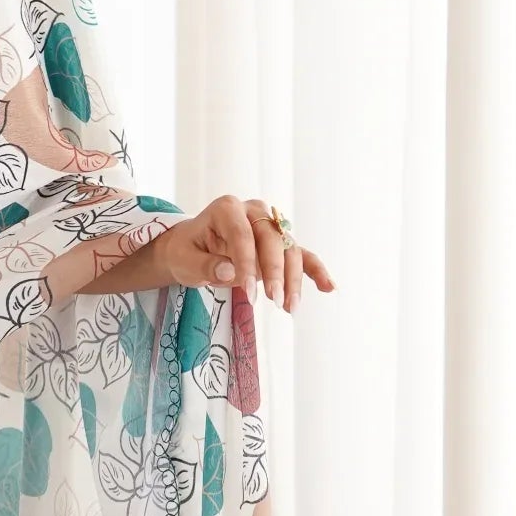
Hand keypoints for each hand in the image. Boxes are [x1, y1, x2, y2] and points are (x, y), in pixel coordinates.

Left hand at [156, 195, 334, 313]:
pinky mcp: (280, 244)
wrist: (192, 249)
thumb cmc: (187, 252)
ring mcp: (270, 226)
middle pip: (273, 239)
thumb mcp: (185, 261)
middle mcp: (254, 212)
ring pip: (290, 250)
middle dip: (275, 272)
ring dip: (293, 279)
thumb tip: (231, 270)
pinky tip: (330, 287)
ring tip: (289, 307)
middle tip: (275, 301)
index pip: (244, 235)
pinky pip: (301, 255)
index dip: (248, 264)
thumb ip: (205, 265)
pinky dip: (315, 270)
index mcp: (228, 208)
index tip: (249, 294)